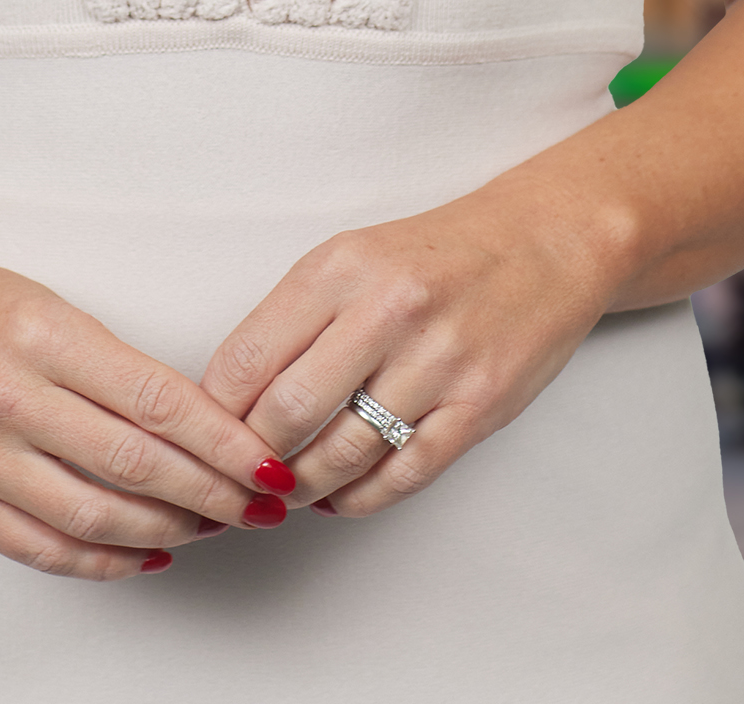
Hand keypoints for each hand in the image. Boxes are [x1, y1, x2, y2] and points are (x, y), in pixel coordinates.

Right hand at [0, 250, 302, 578]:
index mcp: (36, 333)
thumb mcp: (48, 307)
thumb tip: (206, 431)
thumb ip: (118, 368)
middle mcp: (3, 395)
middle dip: (214, 494)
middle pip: (135, 465)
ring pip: (96, 518)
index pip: (156, 401)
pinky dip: (107, 561)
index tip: (268, 464)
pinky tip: (147, 554)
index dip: (224, 442)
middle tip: (259, 505)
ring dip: (170, 531)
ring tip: (210, 526)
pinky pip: (46, 549)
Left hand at [201, 186, 619, 515]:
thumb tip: (234, 392)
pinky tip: (339, 496)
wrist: (541, 246)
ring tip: (285, 489)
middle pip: (288, 412)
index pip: (247, 355)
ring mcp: (435, 364)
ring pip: (343, 453)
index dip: (215, 409)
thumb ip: (295, 317)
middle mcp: (384, 313)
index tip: (202, 431)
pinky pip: (404, 474)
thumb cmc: (432, 256)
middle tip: (239, 472)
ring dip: (303, 485)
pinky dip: (360, 497)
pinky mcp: (478, 408)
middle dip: (253, 456)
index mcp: (337, 269)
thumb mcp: (349, 259)